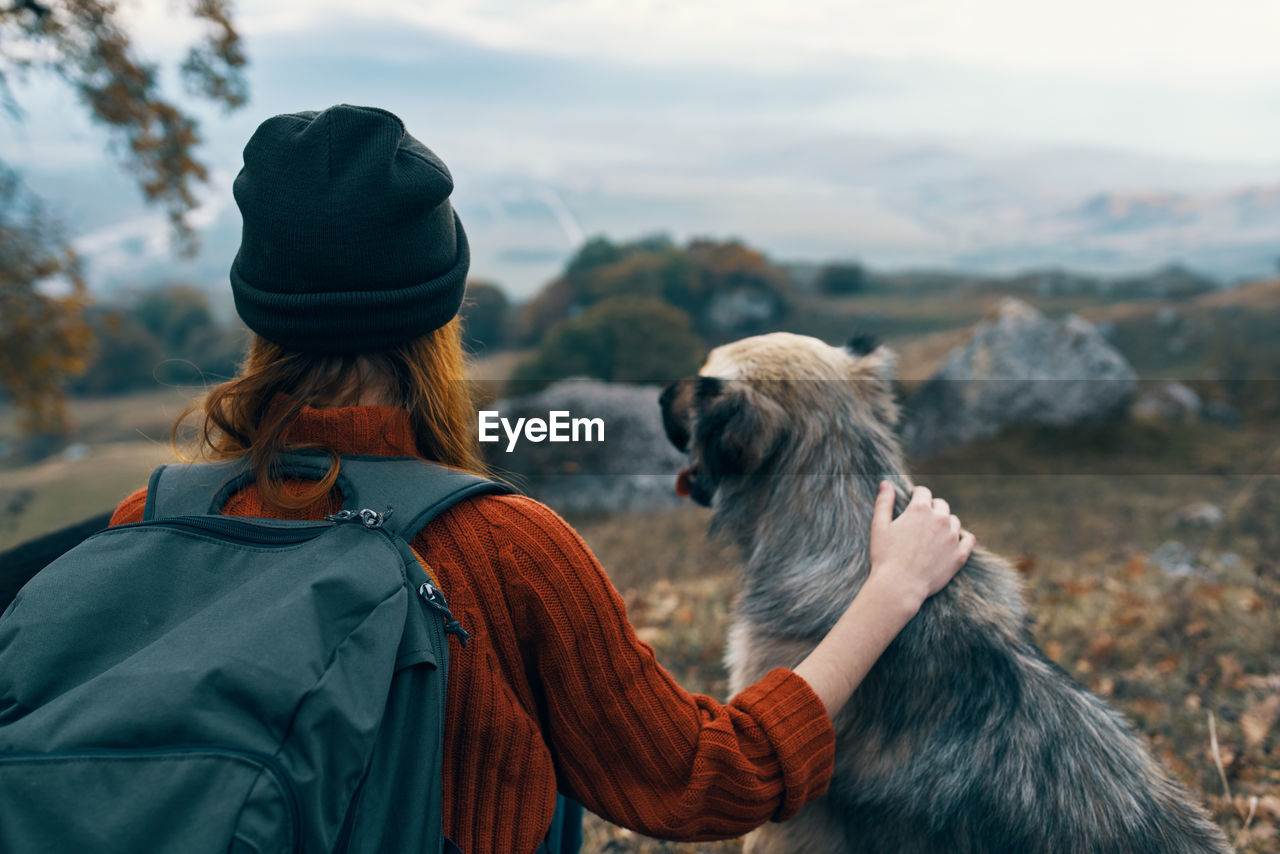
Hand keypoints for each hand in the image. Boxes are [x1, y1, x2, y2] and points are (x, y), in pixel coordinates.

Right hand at [867, 482, 974, 613]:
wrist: (899, 586)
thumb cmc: (885, 557)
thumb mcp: (879, 526)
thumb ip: (884, 502)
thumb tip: (885, 483)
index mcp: (919, 510)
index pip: (924, 492)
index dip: (917, 494)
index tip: (913, 498)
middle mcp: (940, 519)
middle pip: (941, 504)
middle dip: (932, 507)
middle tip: (922, 519)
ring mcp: (952, 537)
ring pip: (954, 521)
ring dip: (945, 522)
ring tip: (934, 533)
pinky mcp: (960, 555)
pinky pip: (968, 539)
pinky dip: (962, 537)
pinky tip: (954, 540)